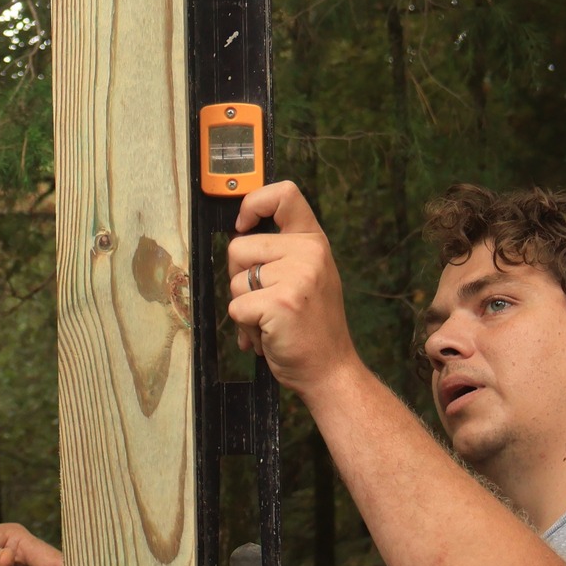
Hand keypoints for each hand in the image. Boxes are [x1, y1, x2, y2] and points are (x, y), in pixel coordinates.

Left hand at [226, 181, 362, 397]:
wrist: (331, 370)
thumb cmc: (311, 327)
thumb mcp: (308, 276)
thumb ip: (281, 253)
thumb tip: (238, 234)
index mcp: (313, 242)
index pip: (284, 195)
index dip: (253, 203)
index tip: (243, 224)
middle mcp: (308, 253)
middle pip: (239, 247)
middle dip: (240, 279)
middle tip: (266, 303)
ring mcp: (295, 277)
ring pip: (234, 281)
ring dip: (244, 308)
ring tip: (271, 322)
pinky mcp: (279, 303)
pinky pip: (235, 308)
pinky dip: (245, 328)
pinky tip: (269, 336)